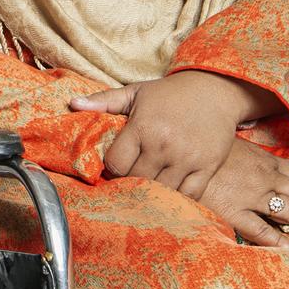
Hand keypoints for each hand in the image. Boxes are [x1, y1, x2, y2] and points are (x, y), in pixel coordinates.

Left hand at [72, 71, 275, 198]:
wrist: (215, 90)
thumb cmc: (170, 93)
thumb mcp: (135, 92)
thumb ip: (104, 100)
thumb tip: (73, 104)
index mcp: (143, 127)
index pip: (116, 164)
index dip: (111, 168)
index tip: (114, 166)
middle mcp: (164, 145)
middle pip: (136, 180)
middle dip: (129, 181)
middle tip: (128, 179)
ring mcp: (187, 158)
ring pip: (161, 191)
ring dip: (152, 192)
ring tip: (146, 186)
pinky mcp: (207, 167)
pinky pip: (189, 195)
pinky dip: (177, 198)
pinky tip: (169, 192)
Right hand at [196, 138, 288, 246]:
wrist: (176, 150)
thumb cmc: (201, 145)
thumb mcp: (228, 144)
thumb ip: (246, 156)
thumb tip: (257, 161)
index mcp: (263, 161)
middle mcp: (264, 178)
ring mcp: (250, 195)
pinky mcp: (233, 210)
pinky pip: (260, 229)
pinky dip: (278, 240)